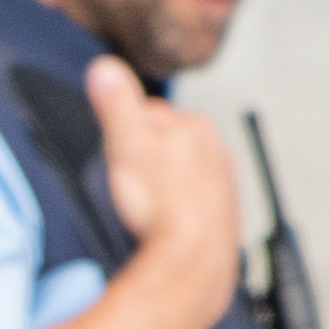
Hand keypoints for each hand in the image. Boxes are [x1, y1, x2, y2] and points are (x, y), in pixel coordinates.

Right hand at [89, 56, 233, 259]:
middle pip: (167, 144)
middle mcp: (216, 152)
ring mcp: (223, 185)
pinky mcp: (224, 216)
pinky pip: (194, 203)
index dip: (124, 134)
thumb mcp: (125, 144)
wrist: (193, 261)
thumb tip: (104, 67)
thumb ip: (115, 104)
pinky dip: (178, 210)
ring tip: (145, 209)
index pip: (149, 114)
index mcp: (195, 126)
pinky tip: (164, 223)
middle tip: (128, 185)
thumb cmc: (160, 205)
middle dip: (147, 159)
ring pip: (182, 174)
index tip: (115, 156)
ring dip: (163, 185)